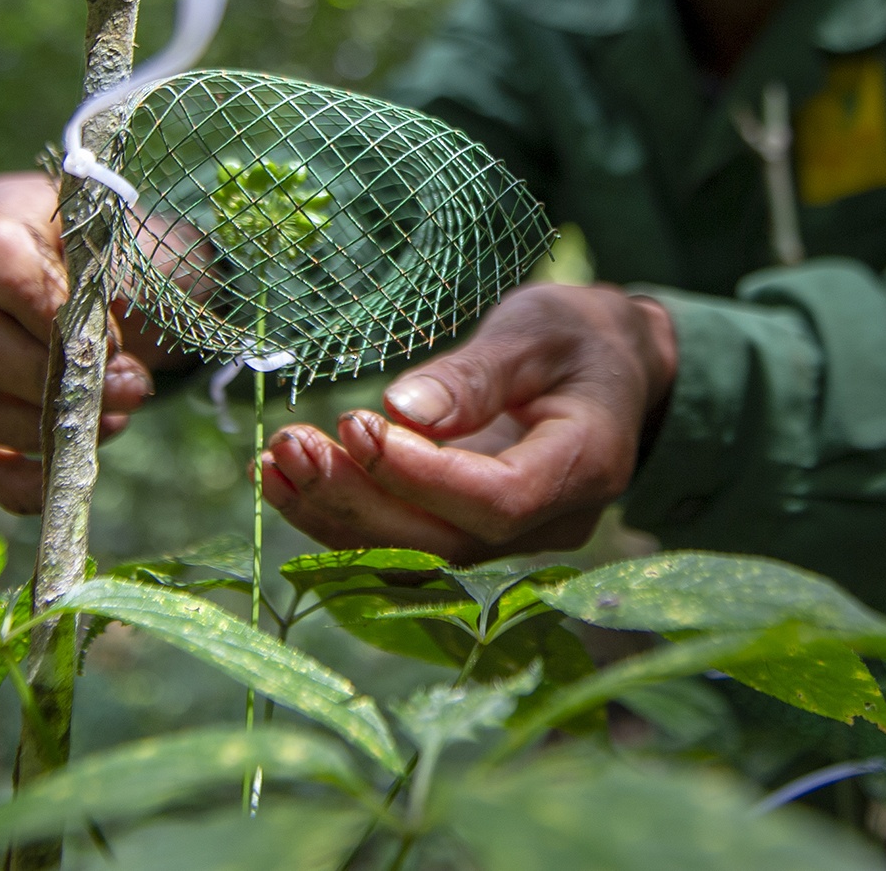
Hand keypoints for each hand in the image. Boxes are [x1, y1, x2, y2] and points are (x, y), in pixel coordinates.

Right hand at [0, 172, 171, 511]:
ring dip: (25, 428)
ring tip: (102, 425)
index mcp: (7, 214)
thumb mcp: (155, 253)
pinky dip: (13, 476)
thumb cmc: (152, 263)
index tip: (111, 339)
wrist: (153, 295)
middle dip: (42, 380)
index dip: (46, 309)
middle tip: (123, 393)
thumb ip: (131, 289)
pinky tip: (66, 466)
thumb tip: (97, 357)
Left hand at [259, 283, 677, 561]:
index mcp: (585, 466)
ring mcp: (512, 541)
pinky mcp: (472, 537)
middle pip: (447, 543)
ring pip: (416, 556)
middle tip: (294, 443)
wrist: (612, 370)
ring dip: (335, 515)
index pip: (499, 500)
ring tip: (273, 463)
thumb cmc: (579, 338)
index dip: (423, 477)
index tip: (358, 426)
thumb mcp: (536, 330)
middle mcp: (551, 524)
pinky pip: (403, 545)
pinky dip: (339, 518)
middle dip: (360, 499)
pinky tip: (281, 482)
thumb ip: (476, 374)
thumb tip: (400, 410)